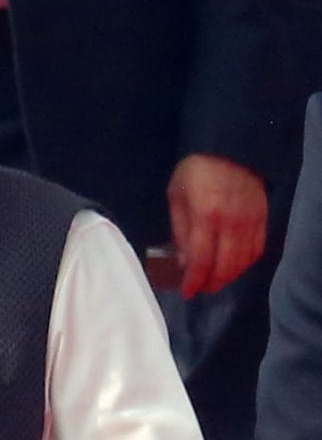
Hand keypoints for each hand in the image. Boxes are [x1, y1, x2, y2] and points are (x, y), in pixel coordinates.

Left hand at [166, 154, 267, 298]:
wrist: (230, 147)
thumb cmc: (195, 172)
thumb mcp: (177, 198)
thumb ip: (180, 232)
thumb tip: (185, 263)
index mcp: (206, 216)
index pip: (201, 261)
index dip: (194, 282)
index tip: (187, 292)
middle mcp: (231, 222)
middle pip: (225, 268)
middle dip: (211, 284)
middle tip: (200, 288)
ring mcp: (251, 221)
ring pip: (243, 263)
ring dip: (228, 277)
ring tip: (214, 279)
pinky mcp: (263, 218)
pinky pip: (257, 250)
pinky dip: (245, 264)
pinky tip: (233, 265)